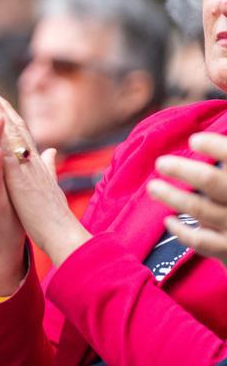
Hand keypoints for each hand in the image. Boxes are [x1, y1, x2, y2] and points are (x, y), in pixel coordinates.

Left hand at [0, 92, 90, 266]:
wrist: (63, 234)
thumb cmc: (54, 213)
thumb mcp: (49, 184)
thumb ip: (48, 165)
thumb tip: (50, 151)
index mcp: (35, 163)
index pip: (21, 133)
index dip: (8, 114)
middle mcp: (32, 161)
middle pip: (16, 127)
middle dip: (0, 107)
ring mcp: (28, 169)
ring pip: (13, 135)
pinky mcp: (23, 181)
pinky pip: (10, 156)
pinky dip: (2, 140)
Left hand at [148, 133, 226, 265]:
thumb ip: (225, 158)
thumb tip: (205, 133)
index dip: (217, 147)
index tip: (194, 140)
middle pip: (211, 181)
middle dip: (183, 171)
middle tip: (160, 163)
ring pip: (200, 209)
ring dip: (172, 197)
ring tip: (153, 187)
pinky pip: (200, 241)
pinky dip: (181, 231)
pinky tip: (168, 220)